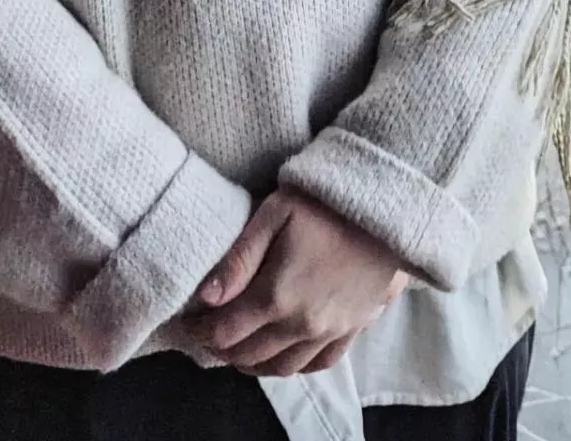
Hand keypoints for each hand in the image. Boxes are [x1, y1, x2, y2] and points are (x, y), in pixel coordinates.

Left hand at [175, 188, 410, 376]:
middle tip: (208, 335)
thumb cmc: (324, 202)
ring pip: (280, 368)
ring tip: (239, 347)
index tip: (186, 325)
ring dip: (253, 363)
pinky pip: (317, 365)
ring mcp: (330, 332)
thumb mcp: (274, 214)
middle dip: (222, 349)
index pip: (225, 333)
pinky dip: (293, 366)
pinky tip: (282, 353)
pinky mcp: (352, 330)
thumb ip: (239, 258)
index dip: (199, 333)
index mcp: (277, 295)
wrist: (384, 207)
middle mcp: (302, 324)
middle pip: (249, 355)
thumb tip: (207, 297)